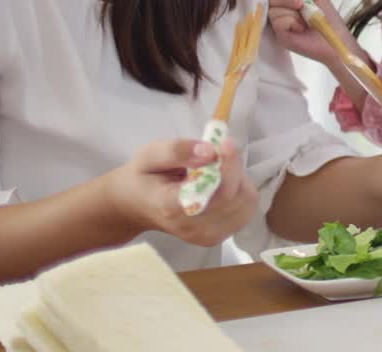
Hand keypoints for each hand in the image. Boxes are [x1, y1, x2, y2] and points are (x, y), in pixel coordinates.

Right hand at [106, 138, 258, 246]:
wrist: (135, 207)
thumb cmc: (143, 177)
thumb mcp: (150, 154)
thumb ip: (177, 151)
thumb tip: (210, 152)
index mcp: (171, 207)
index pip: (214, 192)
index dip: (229, 166)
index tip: (225, 143)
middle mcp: (191, 227)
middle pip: (235, 197)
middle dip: (234, 169)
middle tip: (219, 154)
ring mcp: (206, 237)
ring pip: (246, 204)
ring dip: (240, 180)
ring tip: (218, 170)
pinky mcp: (217, 239)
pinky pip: (246, 212)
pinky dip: (241, 193)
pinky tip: (223, 185)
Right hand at [267, 0, 363, 65]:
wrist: (336, 39)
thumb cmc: (328, 19)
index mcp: (288, 1)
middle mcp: (280, 12)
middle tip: (301, 4)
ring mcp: (279, 25)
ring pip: (273, 10)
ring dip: (291, 12)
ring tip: (305, 19)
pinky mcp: (280, 36)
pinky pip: (277, 23)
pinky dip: (290, 22)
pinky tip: (301, 29)